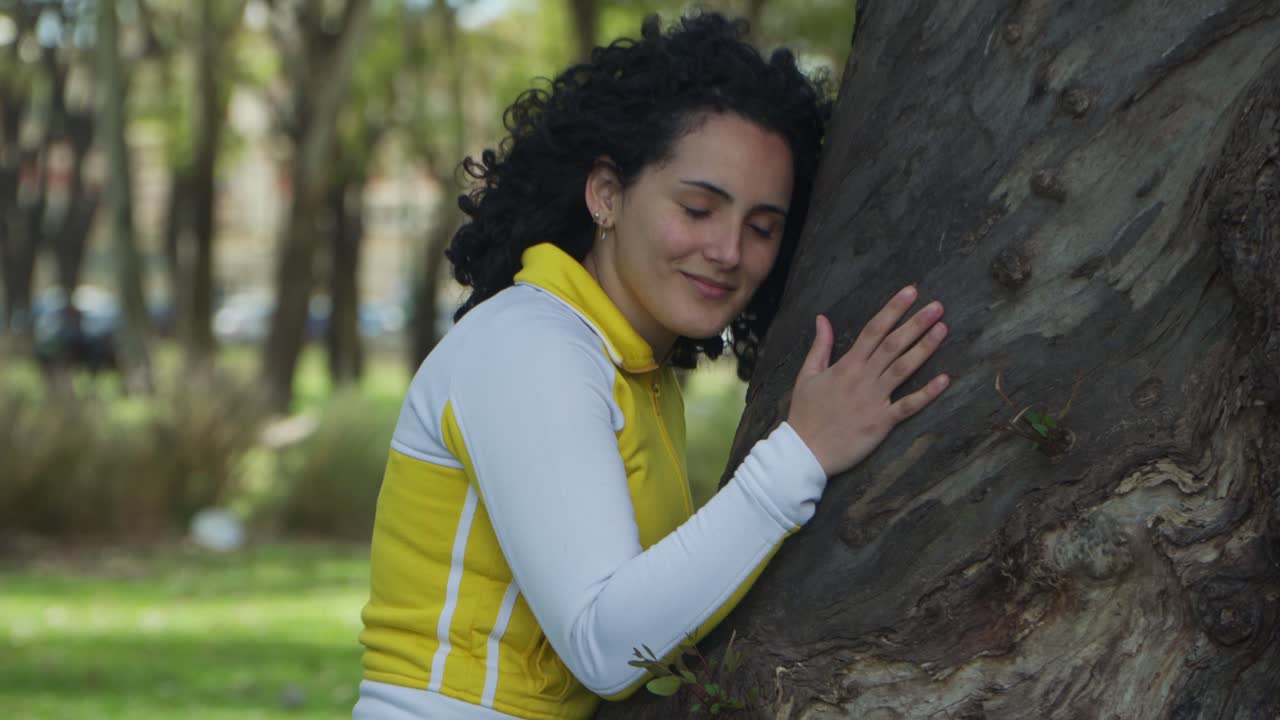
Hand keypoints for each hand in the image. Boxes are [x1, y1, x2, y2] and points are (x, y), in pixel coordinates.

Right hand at [787, 286, 949, 476]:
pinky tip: (945, 379)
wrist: (804, 451)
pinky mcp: (881, 422)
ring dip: (925, 348)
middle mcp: (863, 378)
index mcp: (846, 365)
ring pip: (903, 369)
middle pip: (893, 345)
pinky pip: (908, 406)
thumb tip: (823, 318)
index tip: (910, 292)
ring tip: (943, 329)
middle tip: (937, 307)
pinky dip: (927, 393)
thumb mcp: (807, 375)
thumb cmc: (805, 414)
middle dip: (916, 323)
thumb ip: (820, 346)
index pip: (873, 330)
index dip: (893, 310)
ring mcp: (874, 400)